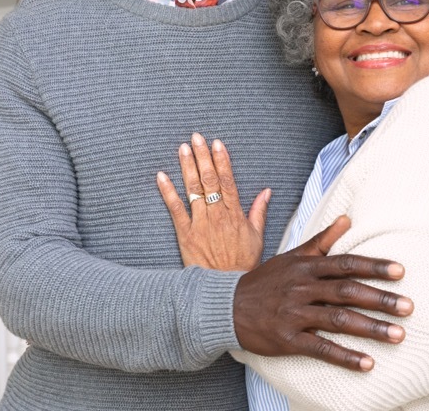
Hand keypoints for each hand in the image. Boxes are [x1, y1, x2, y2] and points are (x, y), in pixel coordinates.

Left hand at [156, 133, 269, 270]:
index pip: (228, 181)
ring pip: (193, 190)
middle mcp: (217, 216)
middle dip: (203, 157)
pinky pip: (176, 210)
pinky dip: (168, 192)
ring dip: (187, 167)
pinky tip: (162, 176)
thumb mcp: (258, 237)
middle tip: (196, 138)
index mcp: (235, 215)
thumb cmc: (242, 264)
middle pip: (210, 180)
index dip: (222, 161)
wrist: (225, 289)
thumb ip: (259, 212)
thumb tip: (266, 192)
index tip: (217, 144)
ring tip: (183, 148)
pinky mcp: (185, 235)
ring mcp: (200, 224)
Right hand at [233, 215, 411, 371]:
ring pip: (338, 320)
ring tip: (398, 335)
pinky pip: (320, 348)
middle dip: (380, 299)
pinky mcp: (288, 339)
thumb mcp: (292, 255)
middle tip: (409, 307)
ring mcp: (295, 314)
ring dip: (370, 328)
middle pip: (347, 292)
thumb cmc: (266, 280)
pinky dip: (345, 356)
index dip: (374, 266)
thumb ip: (322, 240)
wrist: (226, 307)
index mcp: (307, 266)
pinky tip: (368, 363)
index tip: (400, 271)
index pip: (346, 264)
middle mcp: (303, 288)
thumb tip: (347, 218)